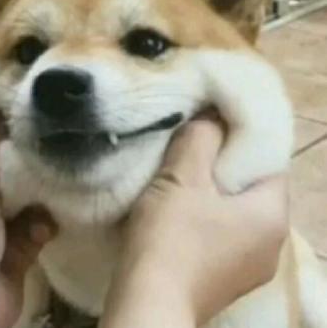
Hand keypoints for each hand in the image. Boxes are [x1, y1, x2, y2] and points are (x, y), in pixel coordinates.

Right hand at [101, 116, 287, 327]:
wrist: (148, 302)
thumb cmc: (170, 236)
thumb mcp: (183, 176)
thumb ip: (202, 137)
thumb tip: (213, 118)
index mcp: (272, 216)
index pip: (268, 162)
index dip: (240, 140)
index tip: (212, 128)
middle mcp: (271, 243)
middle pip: (251, 187)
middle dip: (223, 165)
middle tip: (192, 149)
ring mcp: (250, 265)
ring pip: (235, 210)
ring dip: (211, 192)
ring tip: (182, 176)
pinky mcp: (227, 277)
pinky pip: (223, 232)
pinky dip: (206, 216)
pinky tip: (179, 211)